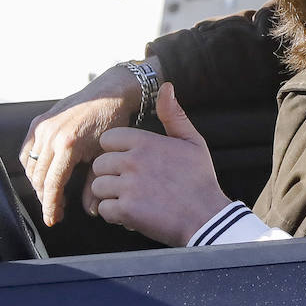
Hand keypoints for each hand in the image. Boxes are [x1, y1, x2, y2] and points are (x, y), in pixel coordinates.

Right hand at [21, 61, 148, 225]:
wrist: (108, 93)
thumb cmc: (112, 121)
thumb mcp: (105, 155)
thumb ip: (94, 184)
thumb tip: (90, 210)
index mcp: (68, 145)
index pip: (51, 185)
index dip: (50, 206)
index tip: (52, 219)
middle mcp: (51, 135)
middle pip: (38, 178)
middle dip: (45, 198)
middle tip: (56, 210)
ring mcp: (42, 127)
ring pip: (30, 166)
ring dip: (38, 184)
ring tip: (52, 194)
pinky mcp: (39, 122)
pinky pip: (27, 151)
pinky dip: (31, 166)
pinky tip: (43, 174)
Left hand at [90, 83, 231, 246]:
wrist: (207, 218)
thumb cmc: (200, 180)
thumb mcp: (192, 142)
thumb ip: (174, 115)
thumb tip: (166, 87)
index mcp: (145, 142)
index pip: (108, 140)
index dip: (116, 152)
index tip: (130, 164)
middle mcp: (133, 161)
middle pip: (100, 165)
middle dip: (112, 176)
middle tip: (133, 186)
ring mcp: (128, 186)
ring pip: (98, 188)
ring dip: (112, 197)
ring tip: (133, 200)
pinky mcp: (126, 210)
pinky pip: (104, 210)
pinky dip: (116, 216)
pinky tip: (133, 214)